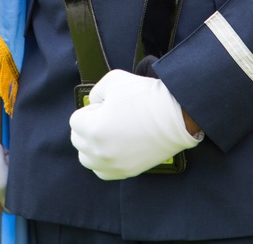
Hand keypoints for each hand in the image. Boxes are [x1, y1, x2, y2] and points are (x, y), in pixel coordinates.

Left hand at [69, 70, 202, 180]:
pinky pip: (102, 171)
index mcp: (94, 129)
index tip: (104, 107)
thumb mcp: (114, 80)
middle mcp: (100, 151)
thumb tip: (94, 104)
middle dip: (88, 126)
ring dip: (92, 146)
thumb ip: (96, 92)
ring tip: (108, 133)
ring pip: (87, 159)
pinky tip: (113, 148)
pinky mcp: (126, 171)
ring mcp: (114, 164)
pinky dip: (103, 161)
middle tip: (107, 117)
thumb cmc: (148, 98)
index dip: (90, 110)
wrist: (177, 116)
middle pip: (78, 140)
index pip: (75, 121)